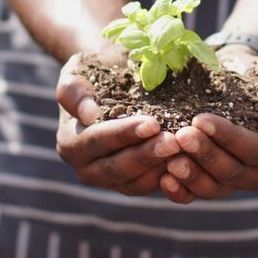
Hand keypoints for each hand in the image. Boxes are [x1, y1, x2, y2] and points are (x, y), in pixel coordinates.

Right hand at [56, 49, 180, 194]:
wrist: (115, 78)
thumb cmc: (95, 70)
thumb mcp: (77, 71)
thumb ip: (75, 91)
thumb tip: (88, 114)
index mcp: (70, 142)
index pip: (97, 141)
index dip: (124, 134)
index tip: (152, 124)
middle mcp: (86, 168)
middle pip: (117, 168)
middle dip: (147, 154)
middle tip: (175, 141)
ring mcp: (109, 180)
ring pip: (135, 183)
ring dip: (160, 168)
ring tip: (185, 150)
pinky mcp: (132, 184)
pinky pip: (149, 186)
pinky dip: (168, 176)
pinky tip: (187, 160)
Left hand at [159, 45, 257, 202]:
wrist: (239, 78)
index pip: (252, 149)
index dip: (226, 137)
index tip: (201, 120)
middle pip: (230, 170)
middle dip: (204, 153)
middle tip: (181, 136)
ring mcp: (235, 183)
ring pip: (213, 187)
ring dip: (190, 175)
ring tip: (170, 160)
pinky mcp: (212, 184)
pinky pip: (196, 195)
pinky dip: (180, 191)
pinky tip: (164, 180)